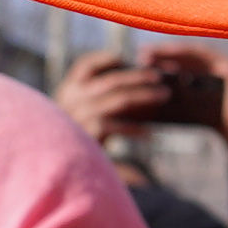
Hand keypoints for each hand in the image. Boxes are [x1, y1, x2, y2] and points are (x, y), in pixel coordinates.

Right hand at [53, 53, 198, 139]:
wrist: (63, 168)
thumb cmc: (81, 138)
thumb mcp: (86, 113)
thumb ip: (104, 97)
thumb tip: (140, 83)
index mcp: (69, 90)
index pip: (86, 66)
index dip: (107, 59)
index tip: (128, 60)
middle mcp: (71, 101)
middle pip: (111, 81)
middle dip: (138, 76)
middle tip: (160, 76)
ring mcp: (78, 118)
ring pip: (119, 100)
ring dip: (145, 96)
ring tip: (164, 95)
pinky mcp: (87, 136)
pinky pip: (117, 126)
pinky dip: (136, 129)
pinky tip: (150, 134)